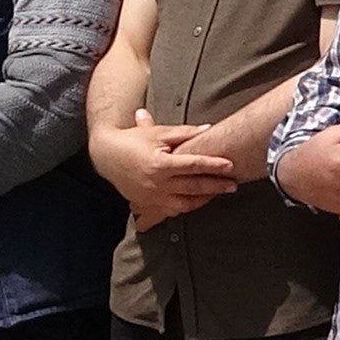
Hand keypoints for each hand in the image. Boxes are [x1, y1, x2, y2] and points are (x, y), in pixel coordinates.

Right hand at [92, 107, 239, 228]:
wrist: (106, 156)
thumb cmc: (133, 140)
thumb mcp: (158, 133)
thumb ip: (184, 133)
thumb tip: (209, 129)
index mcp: (160, 164)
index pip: (193, 165)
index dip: (213, 165)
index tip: (230, 165)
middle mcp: (157, 183)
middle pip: (194, 187)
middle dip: (216, 186)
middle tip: (233, 184)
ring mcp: (152, 197)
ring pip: (185, 203)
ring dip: (204, 199)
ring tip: (218, 193)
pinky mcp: (148, 204)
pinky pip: (172, 211)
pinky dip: (188, 207)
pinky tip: (199, 201)